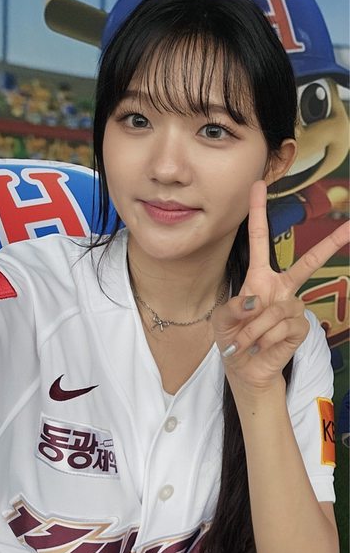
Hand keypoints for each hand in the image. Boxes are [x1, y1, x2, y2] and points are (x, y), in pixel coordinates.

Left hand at [212, 180, 348, 390]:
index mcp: (259, 278)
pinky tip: (262, 345)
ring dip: (255, 328)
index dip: (258, 213)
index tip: (257, 185)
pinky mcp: (300, 326)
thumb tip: (257, 302)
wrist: (243, 367)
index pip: (259, 240)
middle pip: (307, 262)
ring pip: (278, 309)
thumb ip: (234, 307)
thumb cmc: (233, 338)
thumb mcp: (222, 319)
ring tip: (246, 340)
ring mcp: (293, 307)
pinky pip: (284, 325)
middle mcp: (280, 288)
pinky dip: (266, 337)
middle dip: (330, 245)